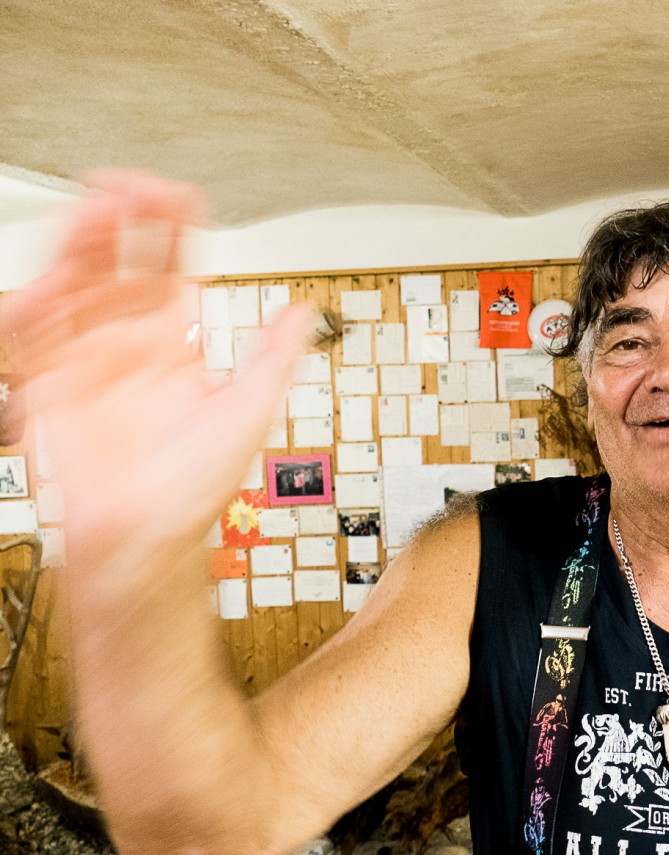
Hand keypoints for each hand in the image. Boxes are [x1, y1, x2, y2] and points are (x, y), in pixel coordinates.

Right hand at [3, 171, 311, 577]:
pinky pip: (33, 334)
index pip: (170, 265)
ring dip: (76, 246)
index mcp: (175, 342)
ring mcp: (87, 359)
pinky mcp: (50, 385)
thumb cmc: (195, 488)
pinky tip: (43, 284)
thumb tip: (305, 310)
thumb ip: (271, 356)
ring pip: (74, 284)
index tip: (167, 193)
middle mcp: (129, 342)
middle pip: (115, 261)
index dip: (168, 224)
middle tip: (118, 187)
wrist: (145, 539)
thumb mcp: (248, 413)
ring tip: (88, 213)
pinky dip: (30, 304)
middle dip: (115, 219)